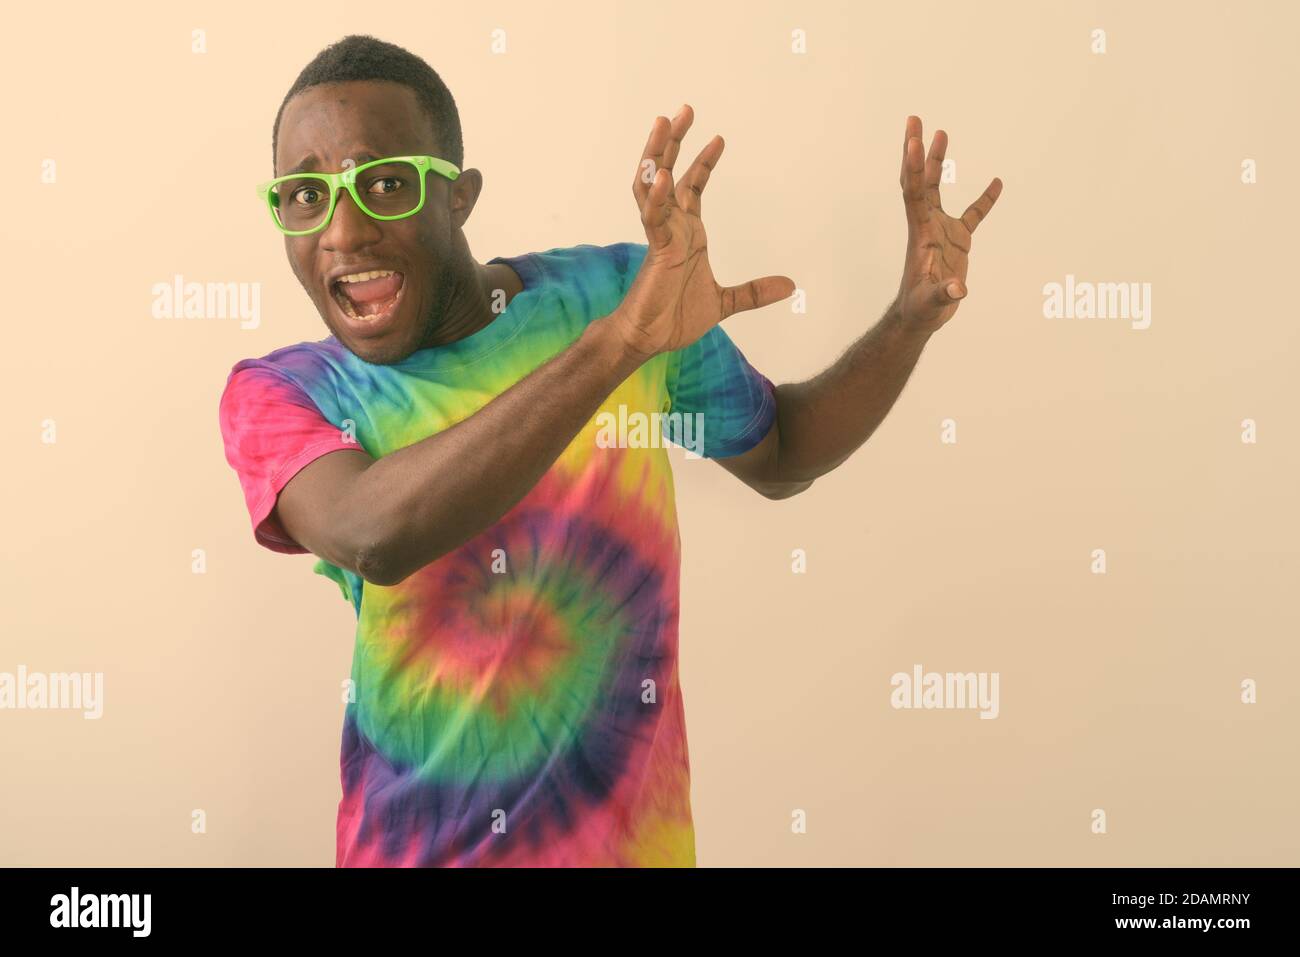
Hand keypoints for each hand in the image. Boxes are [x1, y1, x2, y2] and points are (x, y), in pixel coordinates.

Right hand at [614, 104, 794, 360]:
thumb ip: (754, 292)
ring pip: (652, 184)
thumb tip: (790, 287)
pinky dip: (656, 196)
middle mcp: (671, 227)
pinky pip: (653, 217)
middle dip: (675, 141)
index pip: (693, 186)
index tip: (719, 138)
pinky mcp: (655, 250)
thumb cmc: (674, 318)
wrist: (650, 339)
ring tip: (663, 123)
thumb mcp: (725, 302)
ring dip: (657, 154)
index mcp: (686, 233)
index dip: (703, 161)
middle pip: (669, 172)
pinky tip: (662, 175)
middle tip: (684, 110)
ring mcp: (661, 235)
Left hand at [894, 115, 1001, 334]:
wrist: (920, 317)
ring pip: (937, 188)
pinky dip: (985, 200)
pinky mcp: (956, 240)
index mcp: (920, 232)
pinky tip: (998, 183)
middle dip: (915, 151)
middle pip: (918, 180)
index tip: (913, 140)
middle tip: (914, 119)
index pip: (914, 193)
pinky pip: (972, 215)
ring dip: (937, 161)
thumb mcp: (931, 303)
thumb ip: (944, 293)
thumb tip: (958, 288)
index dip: (913, 168)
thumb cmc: (921, 309)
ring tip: (941, 132)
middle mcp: (927, 224)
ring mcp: (941, 230)